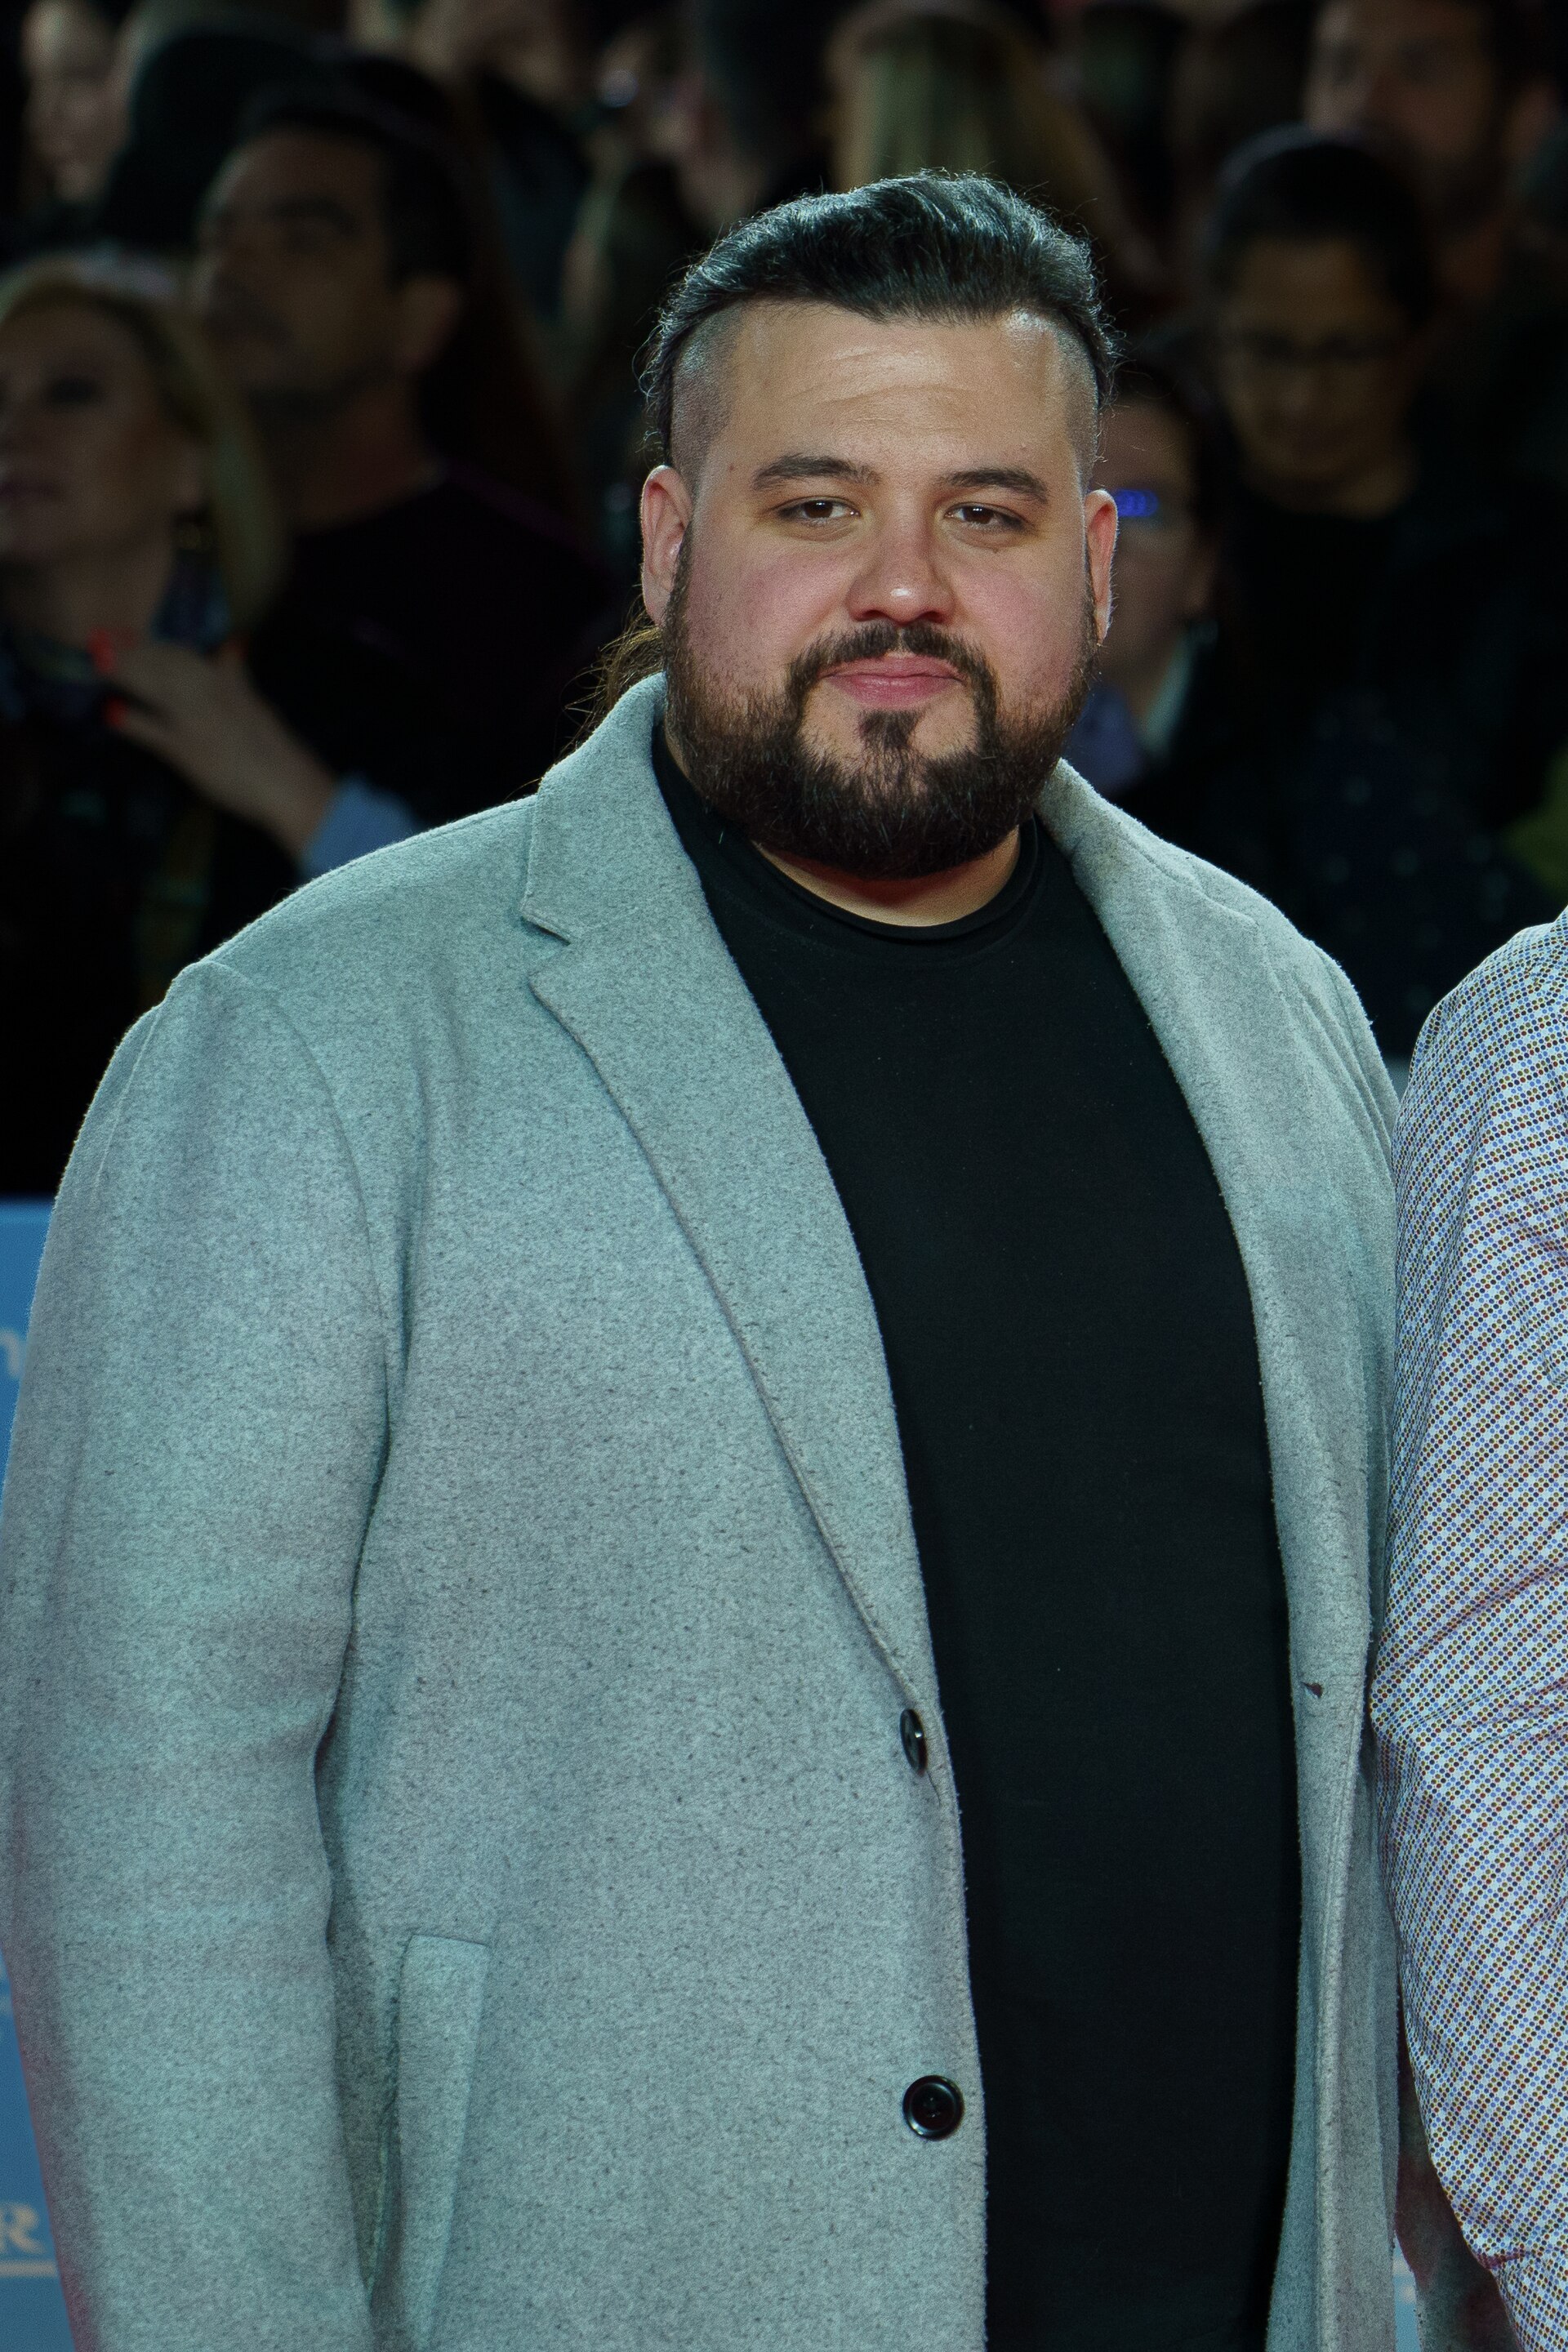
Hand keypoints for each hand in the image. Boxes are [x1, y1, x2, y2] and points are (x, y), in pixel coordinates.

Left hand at [106, 640, 334, 863]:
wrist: (285, 782)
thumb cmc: (275, 749)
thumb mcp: (257, 703)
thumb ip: (237, 675)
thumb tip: (234, 644)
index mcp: (227, 681)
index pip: (184, 656)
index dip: (155, 645)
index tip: (130, 635)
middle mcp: (208, 693)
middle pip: (162, 665)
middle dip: (132, 651)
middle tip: (102, 639)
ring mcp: (194, 720)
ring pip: (153, 687)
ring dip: (124, 672)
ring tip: (99, 662)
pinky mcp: (186, 749)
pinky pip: (151, 730)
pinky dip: (130, 720)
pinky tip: (112, 714)